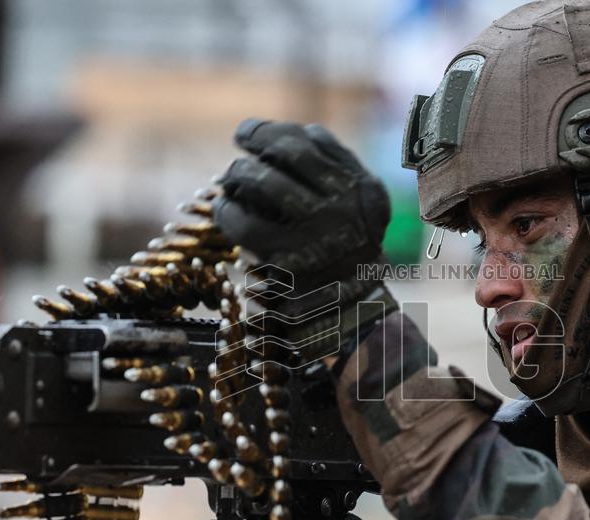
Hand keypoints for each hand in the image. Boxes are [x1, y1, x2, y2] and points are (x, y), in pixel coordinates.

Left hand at [213, 120, 396, 360]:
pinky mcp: (286, 258)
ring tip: (230, 179)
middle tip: (239, 141)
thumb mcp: (359, 213)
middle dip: (256, 138)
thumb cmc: (345, 258)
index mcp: (364, 190)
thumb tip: (284, 134)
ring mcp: (316, 231)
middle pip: (291, 150)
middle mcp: (346, 206)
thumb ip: (335, 174)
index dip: (277, 130)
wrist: (351, 319)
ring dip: (238, 172)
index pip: (317, 140)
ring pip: (264, 179)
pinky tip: (225, 209)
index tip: (254, 133)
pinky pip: (244, 220)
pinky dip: (227, 209)